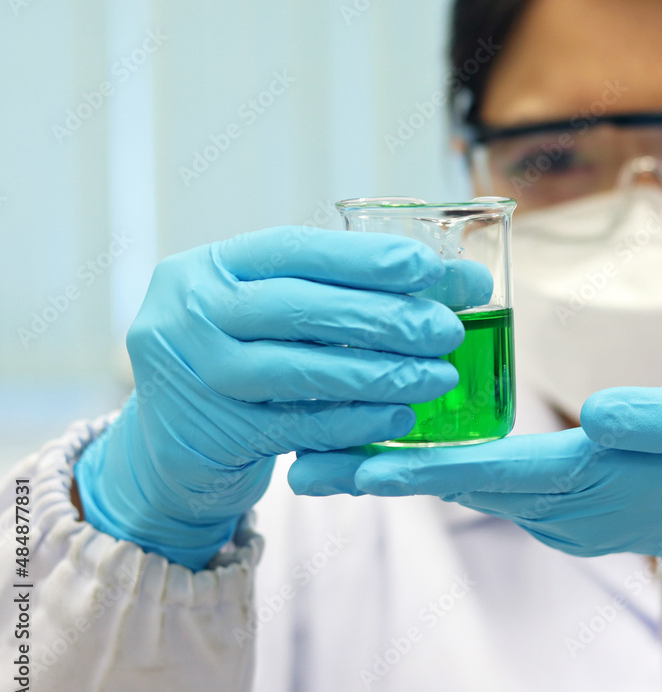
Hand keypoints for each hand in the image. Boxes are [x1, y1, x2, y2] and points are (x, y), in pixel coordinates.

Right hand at [74, 226, 464, 569]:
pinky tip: (400, 417)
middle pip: (300, 308)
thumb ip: (337, 292)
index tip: (428, 266)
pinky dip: (354, 421)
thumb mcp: (268, 311)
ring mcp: (194, 375)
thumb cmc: (243, 359)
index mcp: (208, 267)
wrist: (171, 443)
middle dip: (385, 317)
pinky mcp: (209, 434)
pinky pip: (296, 425)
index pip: (294, 249)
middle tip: (448, 330)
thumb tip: (461, 279)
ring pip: (301, 369)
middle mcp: (190, 313)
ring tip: (439, 376)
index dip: (365, 257)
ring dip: (380, 374)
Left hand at [291, 372, 661, 583]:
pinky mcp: (552, 504)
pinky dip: (434, 466)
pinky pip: (482, 485)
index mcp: (598, 479)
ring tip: (325, 452)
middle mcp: (561, 506)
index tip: (365, 467)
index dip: (432, 468)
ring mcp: (553, 512)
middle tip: (306, 465)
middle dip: (384, 475)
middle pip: (460, 487)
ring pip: (462, 488)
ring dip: (397, 472)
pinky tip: (394, 445)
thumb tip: (598, 412)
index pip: (502, 474)